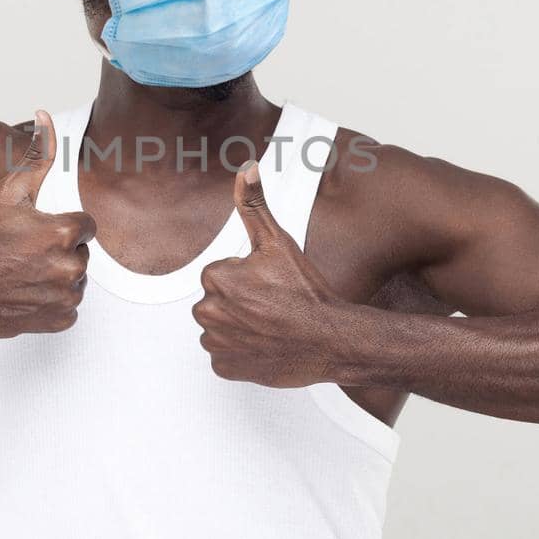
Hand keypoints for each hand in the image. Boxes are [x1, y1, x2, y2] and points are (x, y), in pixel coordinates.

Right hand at [0, 109, 95, 337]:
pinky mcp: (60, 320)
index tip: (37, 232)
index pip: (85, 225)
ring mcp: (66, 296)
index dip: (61, 226)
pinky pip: (69, 307)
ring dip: (56, 277)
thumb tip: (46, 117)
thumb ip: (37, 155)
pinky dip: (53, 302)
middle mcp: (71, 266)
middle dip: (59, 252)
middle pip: (81, 253)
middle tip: (25, 253)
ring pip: (75, 280)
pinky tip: (28, 293)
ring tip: (24, 272)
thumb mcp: (8, 192)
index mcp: (64, 232)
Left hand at [193, 161, 358, 386]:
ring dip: (239, 327)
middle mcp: (207, 312)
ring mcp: (215, 343)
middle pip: (217, 301)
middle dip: (240, 302)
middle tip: (273, 305)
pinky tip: (265, 345)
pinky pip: (225, 356)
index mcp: (215, 278)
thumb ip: (254, 205)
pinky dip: (241, 352)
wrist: (330, 339)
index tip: (270, 285)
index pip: (221, 273)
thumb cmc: (306, 291)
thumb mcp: (279, 241)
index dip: (248, 278)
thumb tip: (245, 170)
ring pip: (220, 328)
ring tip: (271, 325)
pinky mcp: (224, 368)